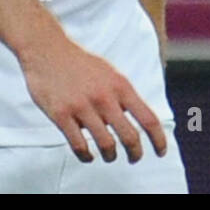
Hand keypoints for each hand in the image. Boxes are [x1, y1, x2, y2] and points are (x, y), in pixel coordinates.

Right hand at [18, 28, 167, 162]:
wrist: (48, 51)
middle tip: (135, 158)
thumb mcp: (111, 73)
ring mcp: (82, 107)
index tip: (161, 151)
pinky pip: (79, 145)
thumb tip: (139, 117)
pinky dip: (87, 156)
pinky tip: (89, 156)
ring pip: (106, 144)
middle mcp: (104, 97)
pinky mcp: (61, 115)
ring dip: (111, 156)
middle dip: (135, 153)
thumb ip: (124, 95)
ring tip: (110, 156)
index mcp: (120, 86)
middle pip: (130, 136)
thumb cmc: (81, 63)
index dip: (158, 139)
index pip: (148, 118)